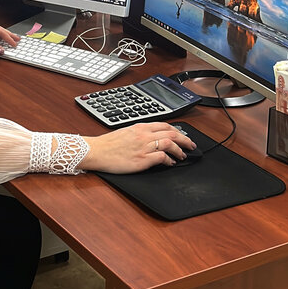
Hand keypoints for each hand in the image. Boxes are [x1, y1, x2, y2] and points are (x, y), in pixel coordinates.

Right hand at [82, 122, 196, 174]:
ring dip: (180, 150)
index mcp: (140, 127)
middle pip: (171, 133)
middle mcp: (144, 135)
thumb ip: (139, 133)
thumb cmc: (107, 144)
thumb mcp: (125, 132)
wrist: (96, 151)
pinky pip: (162, 158)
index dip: (178, 131)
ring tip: (183, 155)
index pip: (165, 125)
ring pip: (169, 143)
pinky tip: (171, 163)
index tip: (183, 136)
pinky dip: (169, 160)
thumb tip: (151, 138)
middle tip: (191, 145)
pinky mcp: (142, 159)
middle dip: (185, 139)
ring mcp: (144, 147)